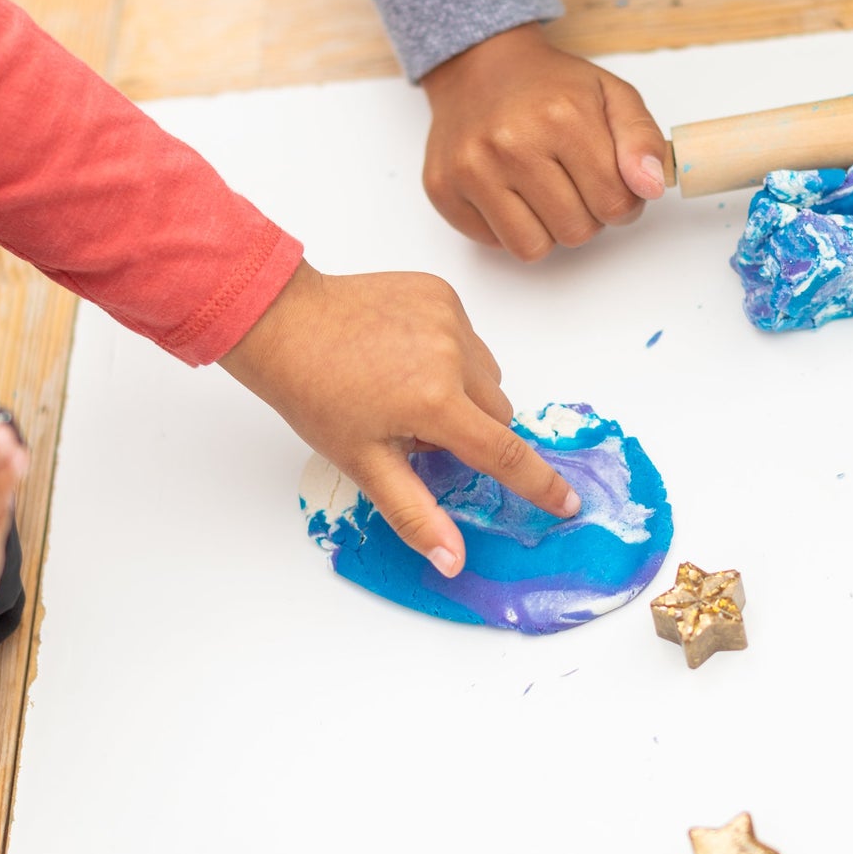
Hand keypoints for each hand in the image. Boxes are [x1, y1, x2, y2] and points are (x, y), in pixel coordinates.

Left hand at [220, 262, 579, 574]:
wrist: (285, 324)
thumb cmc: (316, 395)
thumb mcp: (364, 463)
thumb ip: (416, 513)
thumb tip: (453, 560)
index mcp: (434, 402)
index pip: (505, 452)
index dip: (539, 483)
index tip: (568, 502)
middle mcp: (452, 355)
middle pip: (497, 414)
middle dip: (471, 431)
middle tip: (416, 429)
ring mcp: (449, 318)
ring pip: (486, 376)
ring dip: (464, 392)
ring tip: (407, 389)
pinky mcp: (441, 293)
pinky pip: (468, 339)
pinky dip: (449, 355)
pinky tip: (405, 356)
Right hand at [421, 23, 667, 258]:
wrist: (479, 66)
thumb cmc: (551, 87)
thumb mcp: (612, 96)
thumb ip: (642, 140)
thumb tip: (651, 188)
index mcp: (563, 117)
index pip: (615, 205)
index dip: (622, 202)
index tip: (608, 182)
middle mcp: (512, 143)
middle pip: (576, 232)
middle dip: (585, 216)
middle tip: (573, 183)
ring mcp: (472, 168)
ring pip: (533, 249)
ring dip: (548, 229)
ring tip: (543, 192)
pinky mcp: (443, 189)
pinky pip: (494, 243)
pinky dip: (508, 227)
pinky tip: (508, 190)